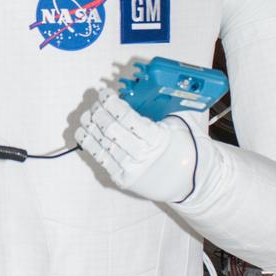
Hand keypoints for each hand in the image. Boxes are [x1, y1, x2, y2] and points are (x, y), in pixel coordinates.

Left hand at [75, 88, 197, 203]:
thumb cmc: (183, 151)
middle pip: (111, 129)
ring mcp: (130, 168)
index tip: (105, 93)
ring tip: (87, 115)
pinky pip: (101, 160)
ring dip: (90, 126)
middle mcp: (142, 154)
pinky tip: (83, 132)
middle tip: (96, 104)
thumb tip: (128, 100)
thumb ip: (154, 114)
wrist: (191, 182)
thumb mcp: (174, 127)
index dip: (111, 103)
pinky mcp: (122, 179)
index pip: (127, 117)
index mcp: (156, 138)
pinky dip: (89, 144)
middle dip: (99, 112)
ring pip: (103, 144)